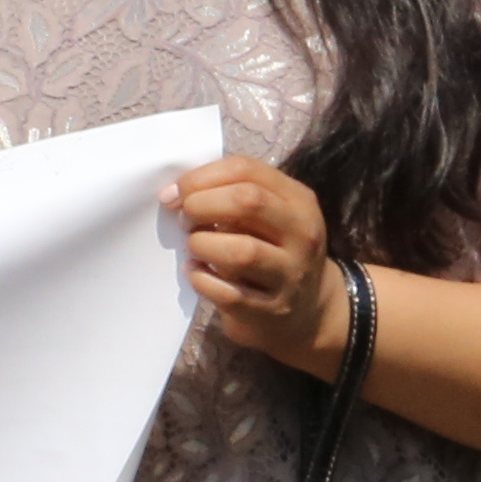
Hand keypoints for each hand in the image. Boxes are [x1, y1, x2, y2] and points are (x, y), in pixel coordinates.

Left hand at [167, 156, 348, 372]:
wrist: (306, 311)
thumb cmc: (271, 251)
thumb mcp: (267, 216)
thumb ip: (230, 194)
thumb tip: (174, 192)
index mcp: (299, 201)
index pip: (246, 170)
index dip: (200, 178)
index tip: (174, 193)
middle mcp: (302, 235)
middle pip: (247, 202)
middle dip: (201, 206)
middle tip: (184, 220)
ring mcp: (290, 274)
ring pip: (240, 252)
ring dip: (201, 245)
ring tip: (193, 247)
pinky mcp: (271, 310)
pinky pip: (228, 293)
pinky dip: (202, 280)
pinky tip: (197, 273)